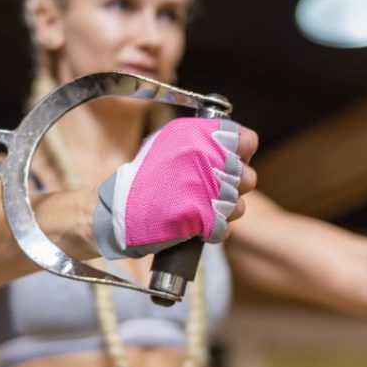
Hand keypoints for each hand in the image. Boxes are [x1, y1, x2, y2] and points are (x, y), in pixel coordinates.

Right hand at [93, 117, 257, 258]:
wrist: (118, 210)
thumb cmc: (145, 177)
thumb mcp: (169, 142)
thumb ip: (204, 139)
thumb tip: (237, 143)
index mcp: (198, 135)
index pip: (248, 140)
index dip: (242, 153)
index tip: (230, 161)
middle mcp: (206, 158)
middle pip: (247, 177)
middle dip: (232, 188)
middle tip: (209, 191)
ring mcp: (206, 190)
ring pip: (239, 205)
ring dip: (223, 211)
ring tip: (199, 209)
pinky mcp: (203, 219)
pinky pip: (225, 228)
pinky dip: (212, 231)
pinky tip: (194, 225)